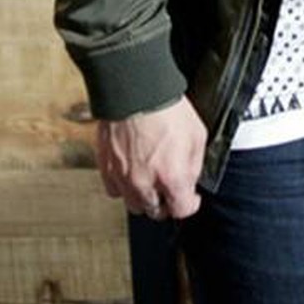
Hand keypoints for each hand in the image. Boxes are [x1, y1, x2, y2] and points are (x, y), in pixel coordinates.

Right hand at [98, 97, 206, 220]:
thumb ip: (194, 164)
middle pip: (156, 212)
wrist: (135, 91)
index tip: (190, 197)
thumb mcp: (196, 134)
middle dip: (166, 202)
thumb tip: (189, 180)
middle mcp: (145, 184)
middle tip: (170, 188)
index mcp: (171, 177)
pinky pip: (115, 190)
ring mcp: (122, 178)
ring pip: (134, 205)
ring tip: (151, 180)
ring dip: (145, 198)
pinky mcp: (106, 168)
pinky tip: (132, 173)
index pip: (181, 210)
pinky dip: (124, 186)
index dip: (189, 204)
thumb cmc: (167, 108)